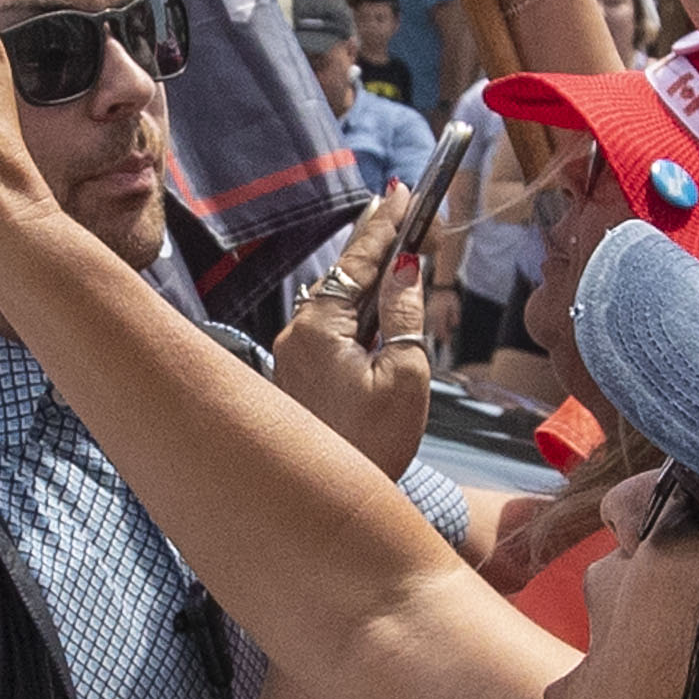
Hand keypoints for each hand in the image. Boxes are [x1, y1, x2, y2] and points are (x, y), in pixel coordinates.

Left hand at [269, 183, 440, 479]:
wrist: (330, 506)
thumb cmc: (373, 444)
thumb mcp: (405, 375)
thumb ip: (405, 315)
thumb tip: (406, 269)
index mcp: (320, 326)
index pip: (359, 260)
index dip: (386, 224)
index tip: (403, 191)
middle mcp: (297, 332)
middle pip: (344, 273)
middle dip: (377, 241)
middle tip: (406, 205)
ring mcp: (293, 352)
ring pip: (336, 298)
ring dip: (368, 274)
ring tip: (400, 245)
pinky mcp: (298, 372)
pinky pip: (330, 323)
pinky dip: (356, 304)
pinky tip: (376, 300)